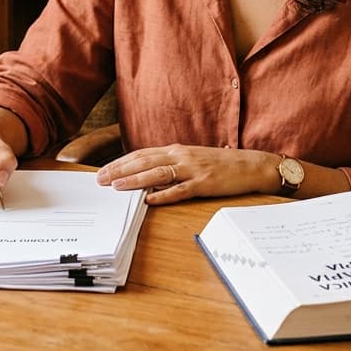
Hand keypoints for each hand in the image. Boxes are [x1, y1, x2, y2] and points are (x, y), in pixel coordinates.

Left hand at [96, 145, 278, 205]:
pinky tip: (150, 200)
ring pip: (158, 173)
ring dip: (136, 180)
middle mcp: (181, 156)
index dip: (120, 162)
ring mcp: (192, 169)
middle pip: (144, 161)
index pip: (141, 154)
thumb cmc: (219, 164)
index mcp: (176, 150)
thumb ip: (169, 165)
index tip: (103, 171)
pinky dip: (164, 195)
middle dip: (120, 170)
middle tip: (100, 180)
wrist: (249, 165)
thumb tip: (145, 176)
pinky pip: (181, 190)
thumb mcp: (191, 159)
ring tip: (117, 187)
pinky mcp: (204, 183)